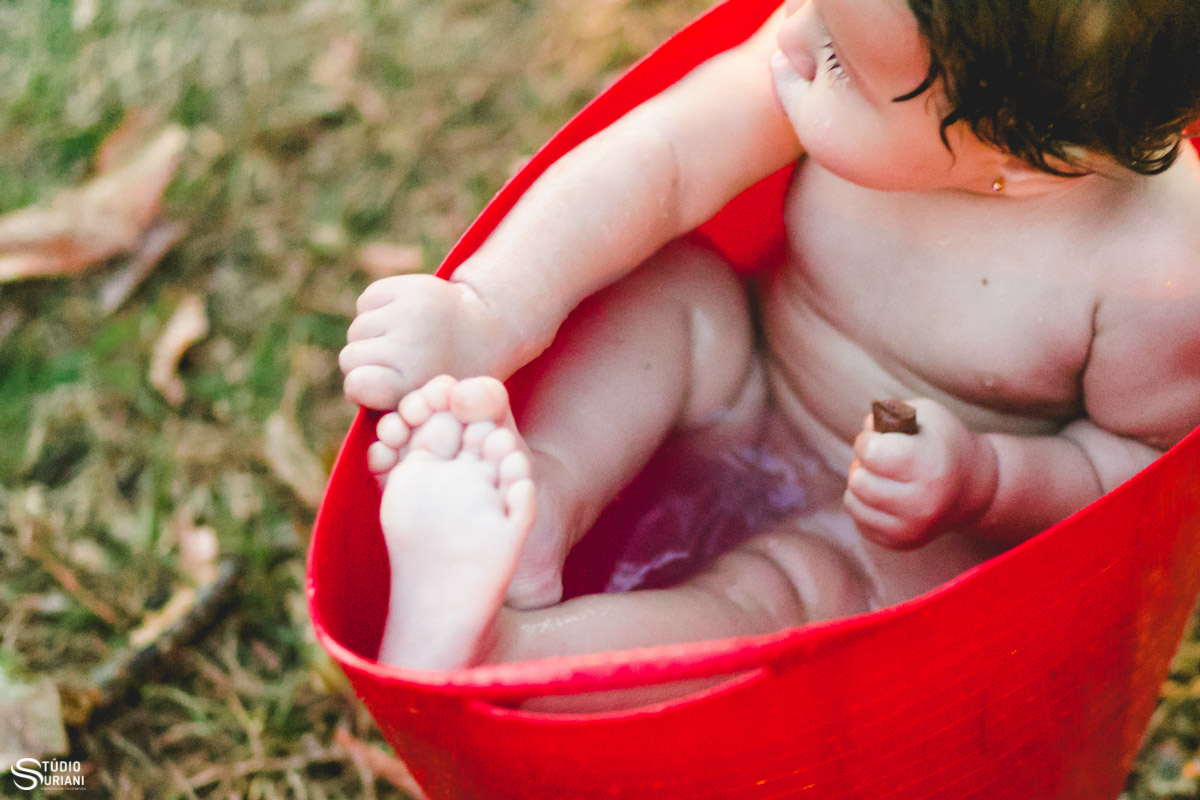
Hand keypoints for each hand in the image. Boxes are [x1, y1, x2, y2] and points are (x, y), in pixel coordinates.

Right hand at [339, 274, 514, 409]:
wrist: (486, 330)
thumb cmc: (447, 375)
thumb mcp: (421, 401)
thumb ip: (384, 401)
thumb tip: (356, 384)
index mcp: (414, 381)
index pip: (355, 384)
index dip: (364, 387)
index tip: (387, 385)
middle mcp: (411, 344)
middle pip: (349, 357)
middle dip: (368, 361)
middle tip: (403, 362)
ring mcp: (409, 310)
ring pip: (357, 328)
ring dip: (374, 335)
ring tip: (408, 339)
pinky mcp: (408, 285)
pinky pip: (366, 302)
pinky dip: (377, 309)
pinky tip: (405, 317)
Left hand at [844, 398, 997, 549]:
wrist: (972, 487)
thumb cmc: (943, 444)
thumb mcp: (926, 415)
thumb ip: (890, 415)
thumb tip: (867, 431)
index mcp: (930, 467)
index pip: (871, 453)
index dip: (867, 441)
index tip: (878, 438)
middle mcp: (922, 503)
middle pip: (859, 481)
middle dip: (862, 464)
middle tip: (880, 459)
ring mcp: (912, 528)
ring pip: (854, 502)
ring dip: (860, 485)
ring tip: (882, 476)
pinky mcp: (900, 542)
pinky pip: (860, 520)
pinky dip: (865, 505)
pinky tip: (886, 495)